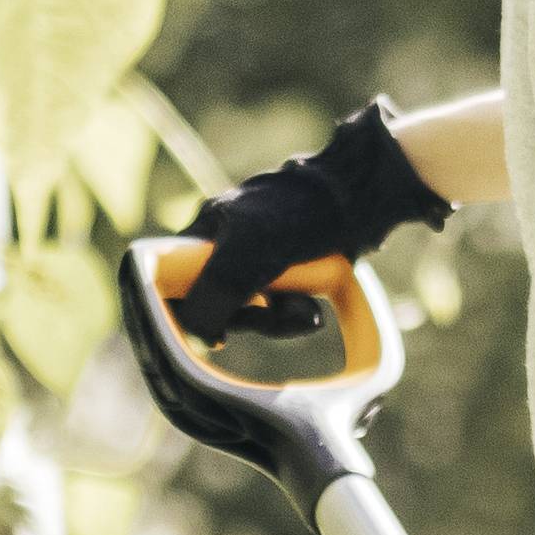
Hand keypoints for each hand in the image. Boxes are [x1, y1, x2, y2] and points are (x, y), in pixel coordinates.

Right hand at [176, 101, 449, 343]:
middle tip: (271, 317)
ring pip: (249, 311)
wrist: (362, 199)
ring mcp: (256, 259)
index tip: (215, 335)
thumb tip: (194, 332)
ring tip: (307, 312)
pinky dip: (294, 314)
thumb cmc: (303, 215)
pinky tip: (313, 309)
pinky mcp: (286, 272)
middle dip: (247, 320)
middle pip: (214, 303)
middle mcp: (225, 243)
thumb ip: (215, 290)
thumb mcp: (249, 252)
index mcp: (206, 229)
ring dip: (276, 322)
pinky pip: (277, 308)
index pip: (172, 280)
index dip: (186, 313)